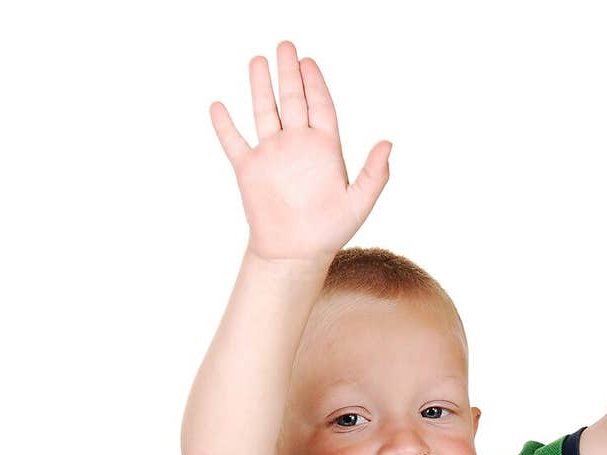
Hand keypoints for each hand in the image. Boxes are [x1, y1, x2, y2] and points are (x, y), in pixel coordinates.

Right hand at [209, 40, 391, 263]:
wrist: (295, 256)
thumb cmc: (329, 233)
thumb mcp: (358, 205)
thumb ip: (373, 175)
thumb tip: (388, 143)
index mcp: (323, 148)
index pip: (320, 106)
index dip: (315, 83)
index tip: (309, 62)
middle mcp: (297, 145)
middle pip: (292, 100)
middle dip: (289, 73)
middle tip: (286, 46)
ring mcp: (272, 155)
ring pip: (264, 112)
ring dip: (260, 87)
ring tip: (257, 60)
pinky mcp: (250, 171)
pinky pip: (234, 143)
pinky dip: (225, 126)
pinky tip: (218, 107)